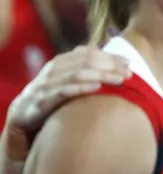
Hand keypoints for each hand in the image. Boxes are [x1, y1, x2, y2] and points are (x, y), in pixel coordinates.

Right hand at [5, 46, 130, 134]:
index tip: (130, 63)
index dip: (111, 57)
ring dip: (101, 75)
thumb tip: (110, 60)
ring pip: (77, 74)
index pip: (89, 53)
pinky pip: (62, 92)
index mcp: (61, 62)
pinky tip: (97, 87)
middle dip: (110, 66)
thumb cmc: (51, 100)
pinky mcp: (40, 102)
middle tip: (130, 73)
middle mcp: (53, 70)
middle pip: (86, 61)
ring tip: (119, 80)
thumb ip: (84, 70)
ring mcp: (45, 85)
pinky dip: (80, 88)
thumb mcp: (67, 82)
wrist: (21, 120)